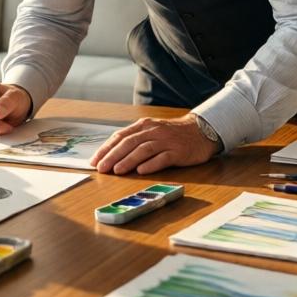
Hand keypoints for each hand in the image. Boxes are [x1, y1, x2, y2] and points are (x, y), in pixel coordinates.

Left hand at [89, 115, 218, 175]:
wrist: (201, 130)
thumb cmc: (172, 134)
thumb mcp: (152, 131)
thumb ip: (135, 140)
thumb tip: (112, 156)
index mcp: (144, 125)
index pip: (120, 136)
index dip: (106, 149)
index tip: (95, 161)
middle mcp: (153, 131)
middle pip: (129, 143)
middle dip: (113, 156)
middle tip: (102, 168)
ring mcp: (166, 141)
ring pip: (143, 150)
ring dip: (128, 160)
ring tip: (117, 171)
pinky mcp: (178, 151)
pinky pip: (163, 158)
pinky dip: (151, 164)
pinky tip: (141, 171)